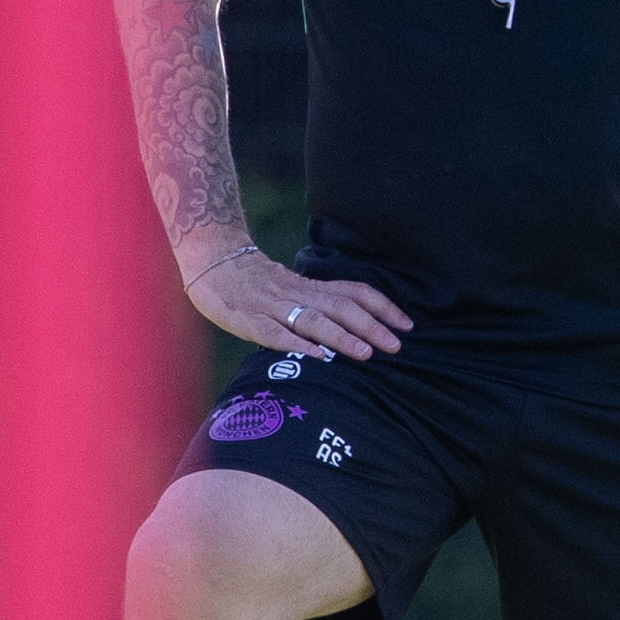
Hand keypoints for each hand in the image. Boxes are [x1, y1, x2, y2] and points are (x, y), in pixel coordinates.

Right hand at [182, 242, 409, 360]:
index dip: (383, 307)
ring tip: (366, 354)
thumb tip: (357, 326)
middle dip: (371, 326)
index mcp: (310, 286)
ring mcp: (273, 307)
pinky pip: (274, 333)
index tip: (408, 325)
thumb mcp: (292, 288)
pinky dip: (296, 345)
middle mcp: (297, 294)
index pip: (355, 292)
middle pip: (341, 307)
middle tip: (396, 347)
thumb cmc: (255, 282)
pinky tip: (316, 358)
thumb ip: (319, 304)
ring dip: (341, 337)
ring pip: (313, 320)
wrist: (212, 262)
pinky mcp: (248, 320)